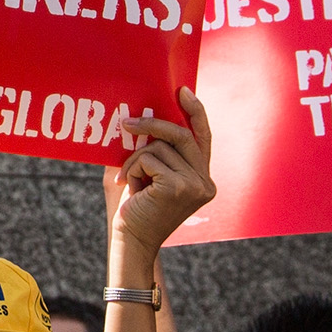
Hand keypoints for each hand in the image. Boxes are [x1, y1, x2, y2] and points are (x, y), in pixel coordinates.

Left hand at [104, 88, 215, 271]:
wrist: (131, 240)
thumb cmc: (135, 206)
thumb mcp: (147, 173)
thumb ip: (154, 148)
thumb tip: (143, 116)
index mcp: (202, 178)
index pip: (203, 137)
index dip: (195, 112)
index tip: (182, 91)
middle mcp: (205, 182)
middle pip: (183, 134)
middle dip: (152, 124)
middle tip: (127, 124)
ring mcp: (195, 185)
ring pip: (159, 146)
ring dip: (134, 159)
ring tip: (127, 179)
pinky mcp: (178, 187)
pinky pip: (149, 158)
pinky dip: (132, 168)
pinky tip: (130, 187)